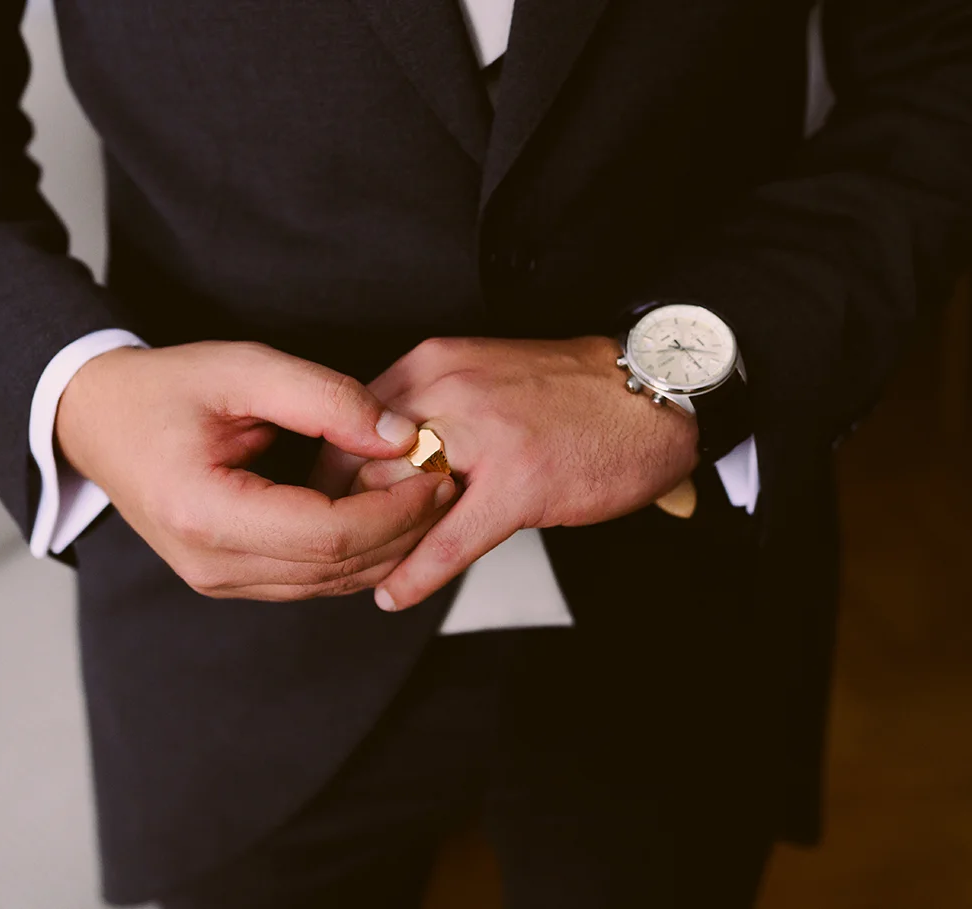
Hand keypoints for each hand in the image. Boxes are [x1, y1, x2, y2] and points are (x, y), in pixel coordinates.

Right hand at [56, 342, 456, 600]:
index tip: (436, 473)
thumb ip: (324, 397)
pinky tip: (386, 515)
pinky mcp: (231, 579)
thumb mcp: (242, 368)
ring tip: (426, 497)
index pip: (328, 534)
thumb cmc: (163, 389)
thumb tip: (399, 436)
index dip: (395, 511)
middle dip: (404, 532)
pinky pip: (311, 580)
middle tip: (446, 483)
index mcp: (206, 513)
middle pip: (336, 568)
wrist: (98, 421)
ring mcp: (219, 580)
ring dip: (388, 548)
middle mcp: (211, 563)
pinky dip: (357, 553)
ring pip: (330, 584)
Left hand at [310, 336, 698, 609]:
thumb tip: (375, 458)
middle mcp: (448, 390)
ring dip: (371, 543)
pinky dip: (415, 574)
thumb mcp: (480, 376)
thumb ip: (427, 409)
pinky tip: (393, 595)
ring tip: (355, 573)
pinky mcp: (518, 482)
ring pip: (394, 497)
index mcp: (433, 364)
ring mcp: (485, 436)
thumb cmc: (569, 392)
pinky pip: (448, 539)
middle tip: (328, 546)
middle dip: (338, 511)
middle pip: (358, 459)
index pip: (347, 420)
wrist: (652, 392)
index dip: (328, 471)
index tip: (319, 502)